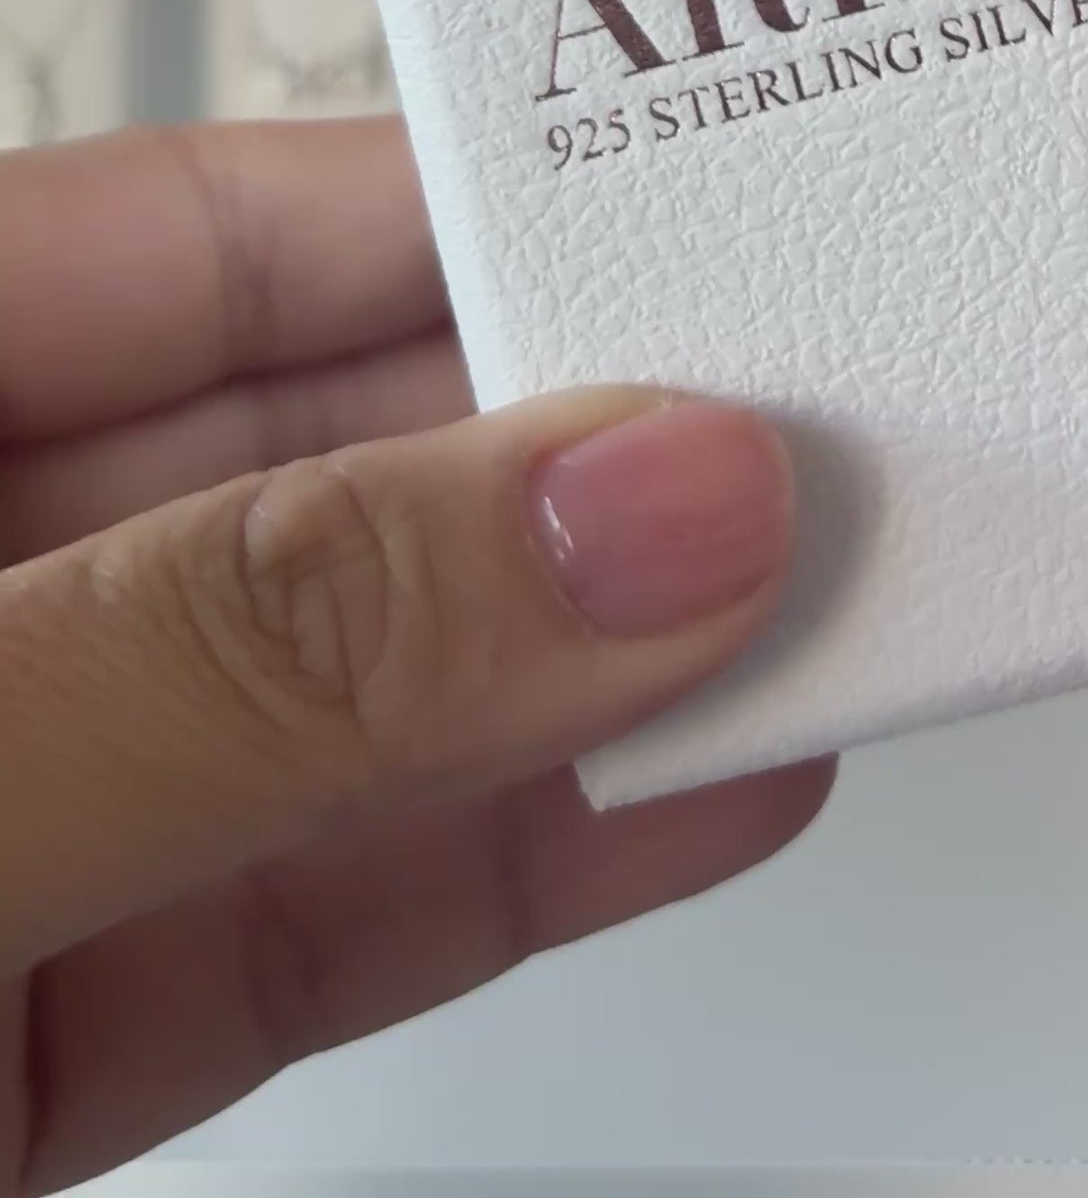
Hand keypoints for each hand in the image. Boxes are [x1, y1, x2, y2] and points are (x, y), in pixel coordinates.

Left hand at [0, 118, 830, 1192]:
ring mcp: (9, 798)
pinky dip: (512, 864)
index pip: (201, 233)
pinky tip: (711, 799)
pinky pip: (311, 911)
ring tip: (846, 598)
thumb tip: (634, 507)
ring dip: (603, 669)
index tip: (729, 206)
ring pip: (351, 696)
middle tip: (854, 420)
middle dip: (586, 450)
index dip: (469, 207)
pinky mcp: (38, 1031)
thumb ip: (258, 646)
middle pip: (310, 454)